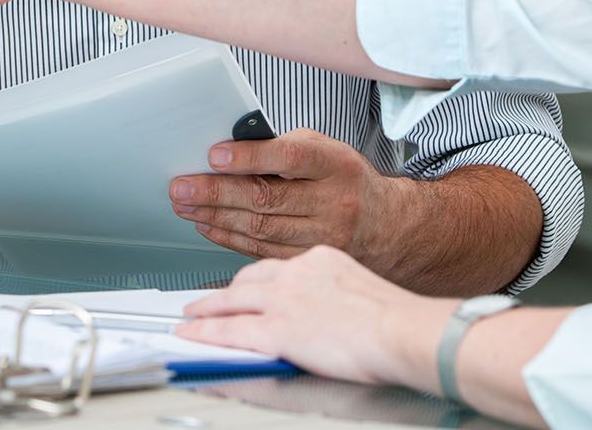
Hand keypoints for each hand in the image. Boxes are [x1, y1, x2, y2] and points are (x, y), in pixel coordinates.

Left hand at [170, 129, 395, 261]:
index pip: (289, 158)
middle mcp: (332, 203)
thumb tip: (230, 152)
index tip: (214, 155)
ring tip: (186, 205)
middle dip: (215, 192)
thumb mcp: (325, 150)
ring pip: (259, 228)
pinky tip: (208, 225)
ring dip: (214, 216)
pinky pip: (260, 251)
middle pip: (266, 198)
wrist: (385, 225)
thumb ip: (283, 148)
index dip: (249, 157)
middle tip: (181, 187)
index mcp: (335, 166)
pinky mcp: (309, 261)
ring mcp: (322, 237)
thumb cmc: (345, 179)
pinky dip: (228, 237)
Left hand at [176, 246, 451, 387]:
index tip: (247, 281)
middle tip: (207, 296)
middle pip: (249, 276)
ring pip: (233, 299)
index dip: (256, 275)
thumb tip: (334, 308)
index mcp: (320, 258)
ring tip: (191, 313)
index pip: (277, 263)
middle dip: (225, 289)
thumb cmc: (396, 316)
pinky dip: (205, 331)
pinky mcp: (277, 329)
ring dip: (207, 307)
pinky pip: (229, 329)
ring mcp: (284, 300)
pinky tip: (191, 333)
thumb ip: (339, 290)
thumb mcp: (364, 285)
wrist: (400, 329)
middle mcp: (297, 272)